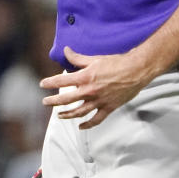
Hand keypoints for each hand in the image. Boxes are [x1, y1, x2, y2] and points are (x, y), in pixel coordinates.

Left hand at [39, 46, 155, 129]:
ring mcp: (99, 101)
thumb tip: (65, 50)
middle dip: (53, 102)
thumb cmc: (116, 62)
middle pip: (66, 99)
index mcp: (85, 77)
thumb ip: (77, 58)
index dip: (50, 82)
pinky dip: (88, 125)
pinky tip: (81, 126)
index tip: (42, 84)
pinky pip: (96, 120)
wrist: (136, 70)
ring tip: (59, 115)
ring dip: (67, 115)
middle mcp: (89, 91)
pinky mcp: (108, 108)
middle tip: (45, 102)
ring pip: (78, 112)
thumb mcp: (94, 58)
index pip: (61, 81)